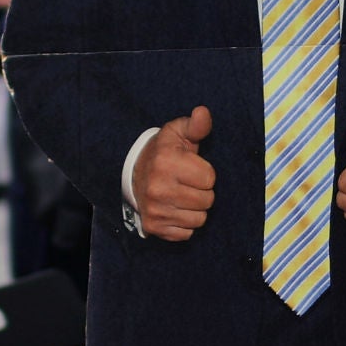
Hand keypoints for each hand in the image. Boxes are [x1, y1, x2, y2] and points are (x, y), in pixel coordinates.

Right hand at [133, 106, 214, 240]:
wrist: (135, 173)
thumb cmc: (165, 152)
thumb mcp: (179, 133)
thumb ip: (196, 125)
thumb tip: (203, 112)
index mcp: (166, 163)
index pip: (209, 179)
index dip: (205, 173)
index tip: (193, 168)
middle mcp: (158, 188)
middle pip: (207, 201)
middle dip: (203, 192)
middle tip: (188, 183)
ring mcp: (154, 209)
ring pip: (199, 219)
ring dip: (196, 209)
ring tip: (183, 196)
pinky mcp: (153, 226)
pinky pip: (187, 233)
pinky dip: (185, 223)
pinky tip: (175, 209)